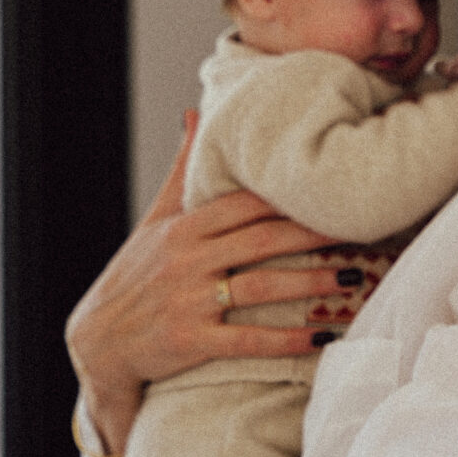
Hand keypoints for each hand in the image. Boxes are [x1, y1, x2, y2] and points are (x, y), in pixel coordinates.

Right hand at [65, 113, 348, 456]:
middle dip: (313, 233)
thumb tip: (196, 114)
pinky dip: (287, 339)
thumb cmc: (133, 277)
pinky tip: (322, 337)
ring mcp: (189, 301)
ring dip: (310, 282)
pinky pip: (248, 340)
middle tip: (360, 227)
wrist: (97, 342)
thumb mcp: (153, 221)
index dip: (289, 197)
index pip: (244, 204)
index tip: (330, 190)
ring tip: (350, 277)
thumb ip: (181, 172)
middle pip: (261, 239)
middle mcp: (187, 260)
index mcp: (183, 228)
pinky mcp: (192, 342)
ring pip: (261, 287)